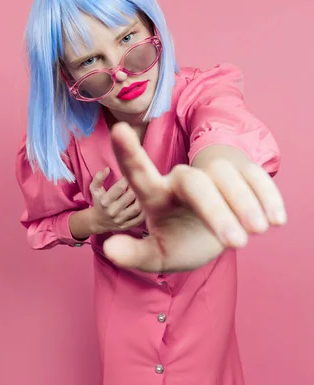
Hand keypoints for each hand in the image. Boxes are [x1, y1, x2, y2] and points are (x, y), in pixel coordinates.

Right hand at [89, 167, 144, 234]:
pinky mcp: (126, 226)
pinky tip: (145, 203)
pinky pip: (140, 219)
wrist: (98, 221)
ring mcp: (120, 220)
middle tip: (139, 182)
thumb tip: (107, 169)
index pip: (119, 187)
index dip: (128, 179)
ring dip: (142, 198)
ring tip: (143, 192)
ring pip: (137, 208)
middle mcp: (112, 211)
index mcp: (105, 201)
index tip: (131, 175)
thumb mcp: (94, 189)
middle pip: (130, 196)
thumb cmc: (99, 201)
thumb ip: (98, 177)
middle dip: (136, 187)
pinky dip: (145, 211)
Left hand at [103, 122, 286, 271]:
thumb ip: (134, 254)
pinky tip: (276, 219)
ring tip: (258, 231)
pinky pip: (254, 176)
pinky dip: (266, 195)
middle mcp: (181, 180)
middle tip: (236, 243)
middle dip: (215, 210)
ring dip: (244, 202)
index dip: (128, 153)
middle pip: (193, 181)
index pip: (138, 173)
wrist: (215, 233)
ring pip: (225, 176)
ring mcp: (211, 175)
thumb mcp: (157, 255)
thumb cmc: (181, 240)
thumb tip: (109, 249)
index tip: (118, 130)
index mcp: (156, 196)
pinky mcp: (241, 175)